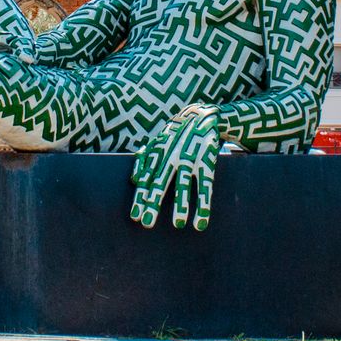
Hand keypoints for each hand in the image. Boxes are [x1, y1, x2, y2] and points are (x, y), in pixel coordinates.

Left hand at [130, 106, 221, 230]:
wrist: (201, 115)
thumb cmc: (175, 133)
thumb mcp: (157, 141)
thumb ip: (144, 159)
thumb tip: (134, 179)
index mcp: (158, 154)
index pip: (147, 179)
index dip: (140, 197)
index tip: (135, 216)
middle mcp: (171, 157)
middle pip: (160, 182)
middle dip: (153, 203)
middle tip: (148, 223)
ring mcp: (189, 159)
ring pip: (183, 184)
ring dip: (181, 205)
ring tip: (178, 225)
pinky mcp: (206, 161)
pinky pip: (205, 185)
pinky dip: (203, 203)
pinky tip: (201, 220)